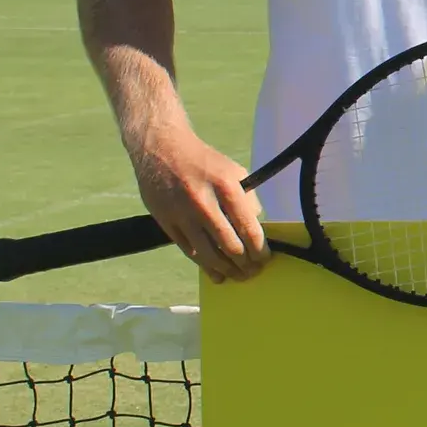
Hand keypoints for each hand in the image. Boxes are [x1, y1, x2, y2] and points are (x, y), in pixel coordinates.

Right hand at [128, 121, 270, 280]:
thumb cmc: (204, 163)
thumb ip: (248, 199)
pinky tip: (216, 274)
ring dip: (227, 270)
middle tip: (254, 271)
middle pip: (229, 245)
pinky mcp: (166, 222)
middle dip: (245, 263)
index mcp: (225, 186)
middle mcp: (203, 202)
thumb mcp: (233, 171)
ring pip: (208, 254)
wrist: (161, 150)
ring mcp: (182, 214)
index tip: (265, 258)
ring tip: (239, 277)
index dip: (259, 248)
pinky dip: (204, 266)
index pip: (247, 227)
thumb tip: (257, 227)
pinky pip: (189, 252)